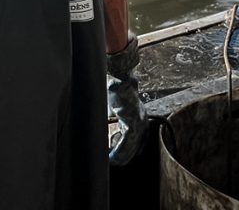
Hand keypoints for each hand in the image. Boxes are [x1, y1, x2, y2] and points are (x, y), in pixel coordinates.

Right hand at [106, 32, 147, 165]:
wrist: (118, 76)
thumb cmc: (113, 88)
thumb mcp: (111, 107)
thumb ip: (110, 120)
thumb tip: (98, 127)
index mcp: (136, 117)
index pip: (132, 140)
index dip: (122, 150)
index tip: (112, 156)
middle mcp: (141, 121)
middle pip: (134, 146)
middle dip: (122, 156)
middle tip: (111, 162)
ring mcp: (138, 122)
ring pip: (131, 147)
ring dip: (120, 156)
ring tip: (111, 162)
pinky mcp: (133, 121)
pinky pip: (127, 142)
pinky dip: (119, 151)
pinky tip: (112, 157)